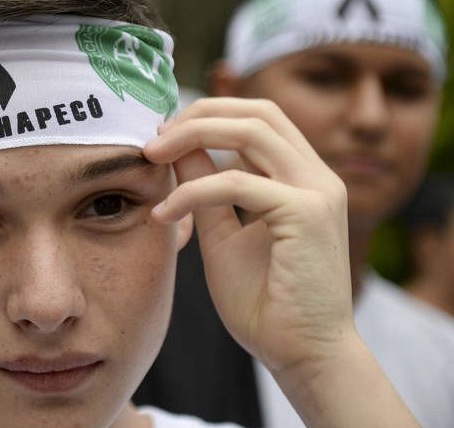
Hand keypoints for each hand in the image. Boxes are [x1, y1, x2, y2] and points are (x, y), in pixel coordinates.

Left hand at [144, 97, 351, 375]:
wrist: (301, 355)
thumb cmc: (264, 302)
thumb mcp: (222, 235)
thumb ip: (204, 189)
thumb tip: (177, 150)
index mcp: (302, 178)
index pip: (258, 119)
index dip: (208, 115)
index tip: (161, 135)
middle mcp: (317, 176)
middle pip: (257, 112)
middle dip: (198, 114)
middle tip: (152, 138)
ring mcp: (318, 191)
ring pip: (251, 131)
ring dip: (193, 136)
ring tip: (150, 156)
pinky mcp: (307, 214)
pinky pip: (238, 182)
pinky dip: (193, 192)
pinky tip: (163, 214)